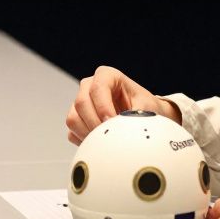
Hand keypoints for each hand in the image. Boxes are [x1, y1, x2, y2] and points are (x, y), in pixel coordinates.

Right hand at [65, 65, 180, 144]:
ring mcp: (81, 102)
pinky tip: (100, 142)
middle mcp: (90, 86)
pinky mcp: (77, 119)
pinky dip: (85, 141)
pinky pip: (72, 132)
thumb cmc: (144, 106)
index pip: (98, 87)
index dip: (103, 107)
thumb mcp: (146, 106)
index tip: (112, 122)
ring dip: (88, 133)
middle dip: (95, 123)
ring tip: (106, 140)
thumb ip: (137, 114)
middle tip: (109, 136)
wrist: (143, 116)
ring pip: (73, 118)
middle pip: (81, 103)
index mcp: (107, 76)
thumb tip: (127, 129)